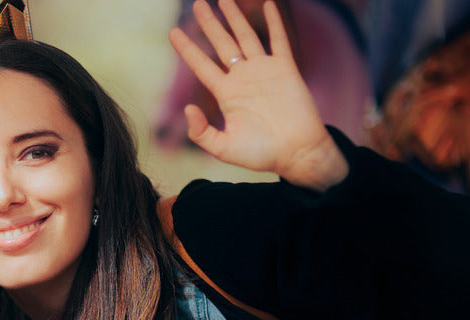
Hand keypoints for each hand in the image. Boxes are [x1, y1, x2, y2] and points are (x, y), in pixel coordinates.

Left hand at [168, 0, 347, 190]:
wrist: (296, 153)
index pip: (201, 65)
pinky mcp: (286, 69)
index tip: (172, 32)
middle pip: (221, 44)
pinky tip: (267, 4)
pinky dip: (274, 22)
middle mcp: (242, 78)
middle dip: (209, 24)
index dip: (187, 49)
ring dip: (235, 17)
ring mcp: (264, 71)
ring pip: (246, 37)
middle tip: (197, 4)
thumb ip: (201, 132)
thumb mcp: (223, 148)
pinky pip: (279, 40)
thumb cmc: (261, 155)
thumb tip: (187, 108)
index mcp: (226, 94)